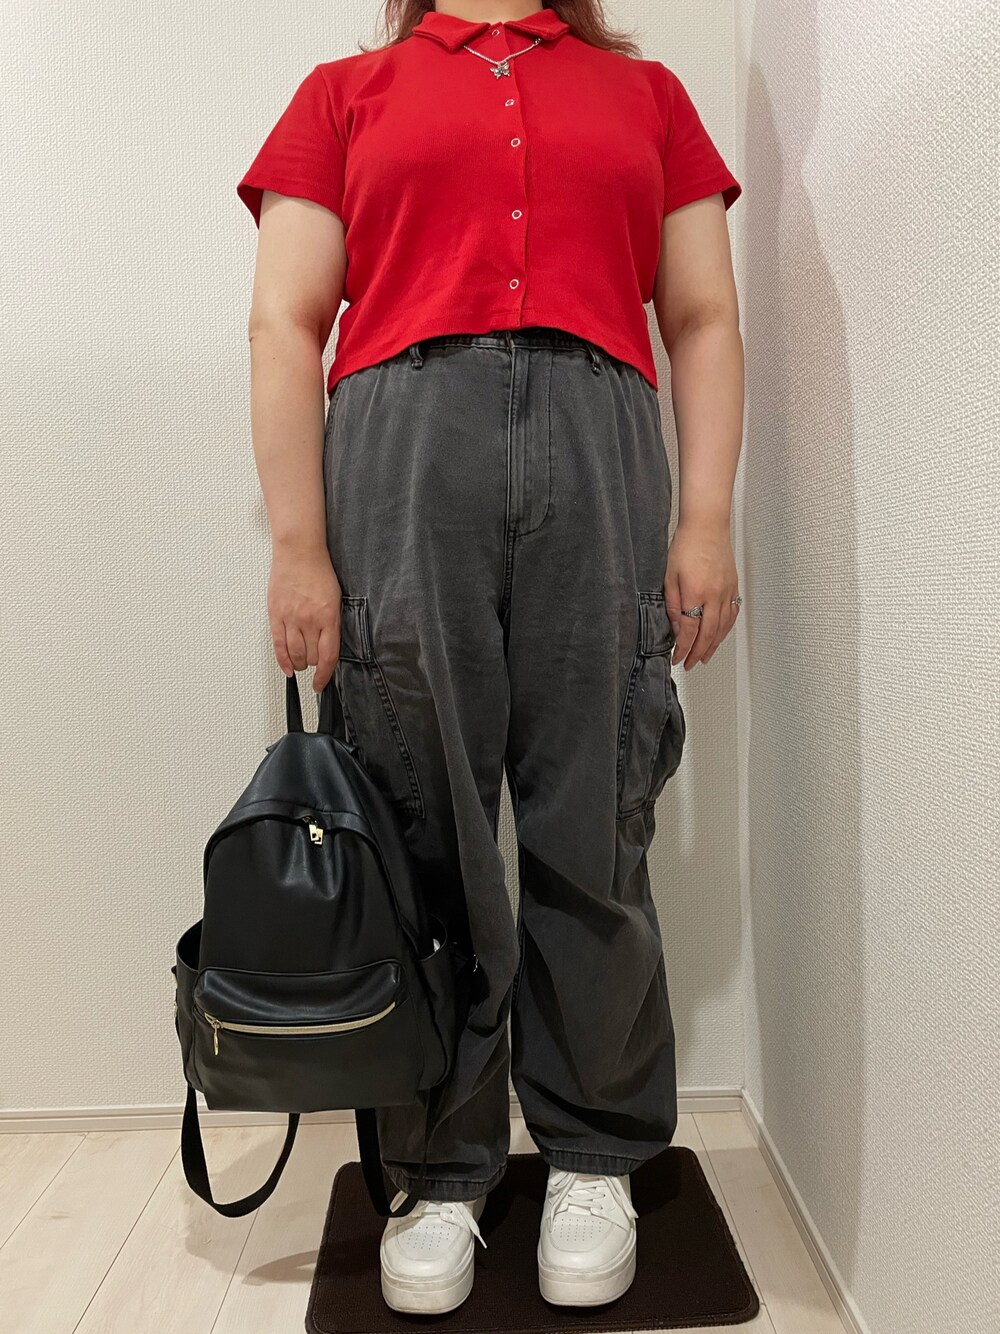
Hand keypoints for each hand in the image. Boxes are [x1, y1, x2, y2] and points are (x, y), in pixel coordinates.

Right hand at [267, 540, 341, 691]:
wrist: (299, 551)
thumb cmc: (319, 571)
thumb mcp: (336, 599)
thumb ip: (332, 624)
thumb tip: (329, 646)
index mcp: (328, 617)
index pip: (327, 657)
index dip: (324, 676)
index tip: (321, 684)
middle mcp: (309, 620)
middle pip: (311, 657)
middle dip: (314, 664)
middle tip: (315, 662)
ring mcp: (290, 618)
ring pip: (295, 654)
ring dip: (299, 663)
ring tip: (302, 662)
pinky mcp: (276, 614)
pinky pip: (278, 645)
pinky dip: (282, 660)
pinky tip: (287, 667)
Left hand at [664, 521, 740, 668]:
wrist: (707, 526)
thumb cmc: (686, 546)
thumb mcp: (669, 576)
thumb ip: (672, 605)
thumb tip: (675, 628)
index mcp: (696, 592)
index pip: (689, 630)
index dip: (683, 648)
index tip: (677, 658)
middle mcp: (715, 595)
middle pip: (708, 634)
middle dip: (698, 653)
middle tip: (690, 664)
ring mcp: (727, 591)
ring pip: (722, 627)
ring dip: (713, 646)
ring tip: (704, 657)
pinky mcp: (733, 587)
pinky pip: (731, 615)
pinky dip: (725, 630)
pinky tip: (719, 636)